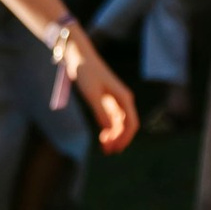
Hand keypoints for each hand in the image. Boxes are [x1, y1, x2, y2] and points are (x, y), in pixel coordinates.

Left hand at [65, 36, 139, 152]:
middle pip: (127, 126)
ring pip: (120, 124)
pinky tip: (103, 137)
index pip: (131, 123)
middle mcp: (123, 100)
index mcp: (124, 98)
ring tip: (104, 148)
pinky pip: (112, 119)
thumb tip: (108, 130)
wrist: (80, 57)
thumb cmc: (86, 73)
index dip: (124, 138)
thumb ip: (101, 112)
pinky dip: (109, 129)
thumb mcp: (92, 94)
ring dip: (114, 137)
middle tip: (107, 152)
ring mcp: (116, 100)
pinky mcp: (107, 100)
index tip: (114, 149)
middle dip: (119, 140)